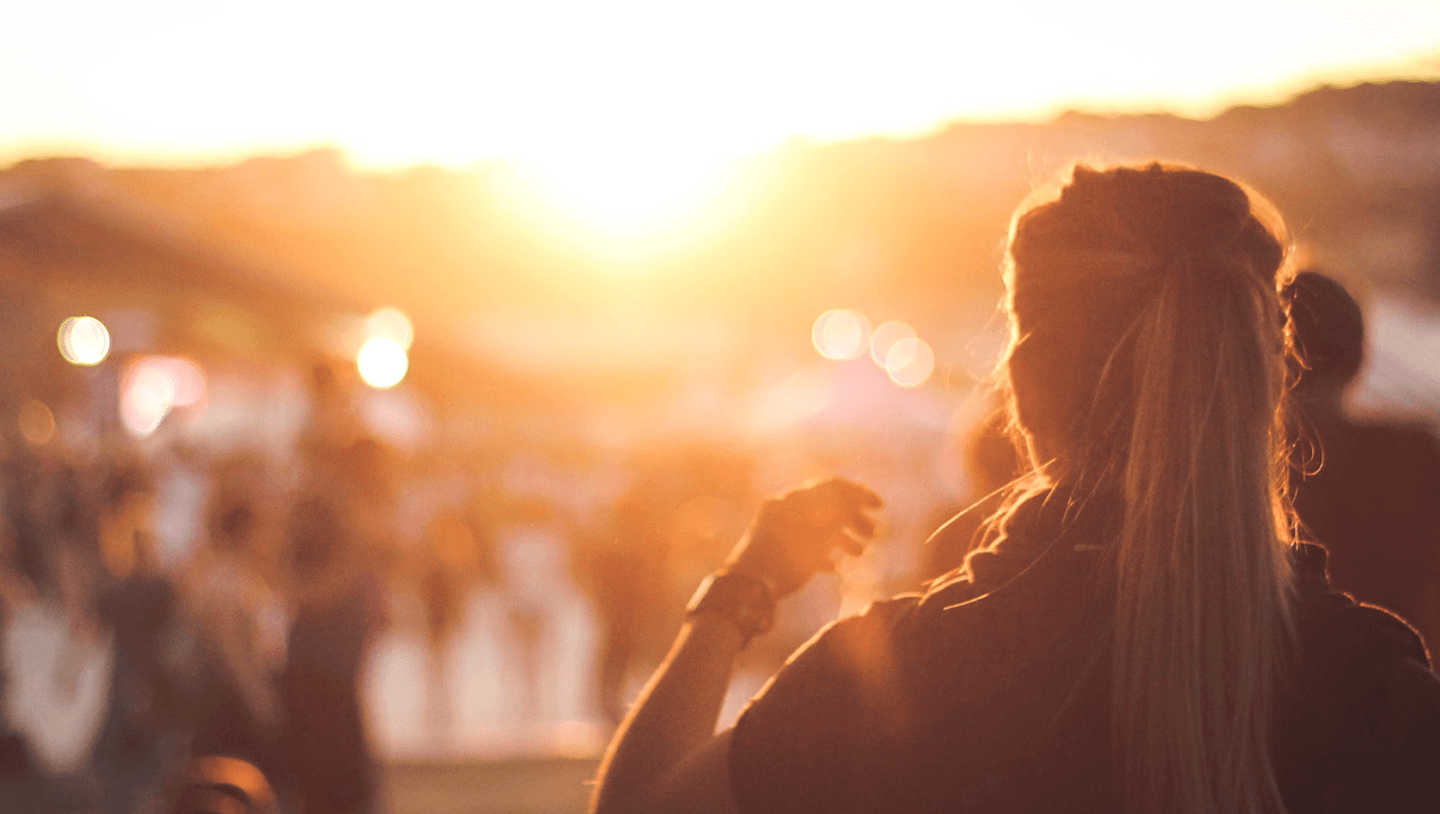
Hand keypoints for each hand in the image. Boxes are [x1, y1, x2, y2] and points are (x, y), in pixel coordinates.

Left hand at [723, 477, 882, 598]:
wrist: (748, 589)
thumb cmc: (785, 559)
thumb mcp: (818, 532)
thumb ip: (838, 511)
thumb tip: (857, 495)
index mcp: (793, 499)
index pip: (832, 486)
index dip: (859, 493)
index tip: (880, 507)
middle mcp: (786, 509)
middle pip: (827, 507)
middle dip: (854, 520)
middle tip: (875, 534)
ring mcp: (780, 529)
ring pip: (817, 527)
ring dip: (843, 538)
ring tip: (860, 554)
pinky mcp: (776, 550)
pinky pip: (804, 545)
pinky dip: (822, 552)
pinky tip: (834, 567)